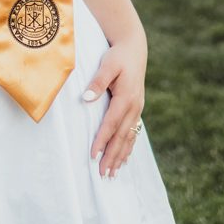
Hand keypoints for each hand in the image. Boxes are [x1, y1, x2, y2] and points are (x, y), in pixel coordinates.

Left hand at [82, 32, 146, 178]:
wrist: (134, 48)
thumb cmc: (118, 56)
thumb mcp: (107, 65)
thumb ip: (97, 82)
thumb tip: (86, 98)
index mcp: (126, 98)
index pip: (111, 124)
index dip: (102, 141)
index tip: (93, 156)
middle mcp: (134, 107)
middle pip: (121, 137)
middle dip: (112, 157)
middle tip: (103, 174)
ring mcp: (137, 109)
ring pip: (128, 138)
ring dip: (121, 156)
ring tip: (113, 173)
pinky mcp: (136, 109)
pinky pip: (133, 133)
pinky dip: (128, 147)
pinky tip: (124, 159)